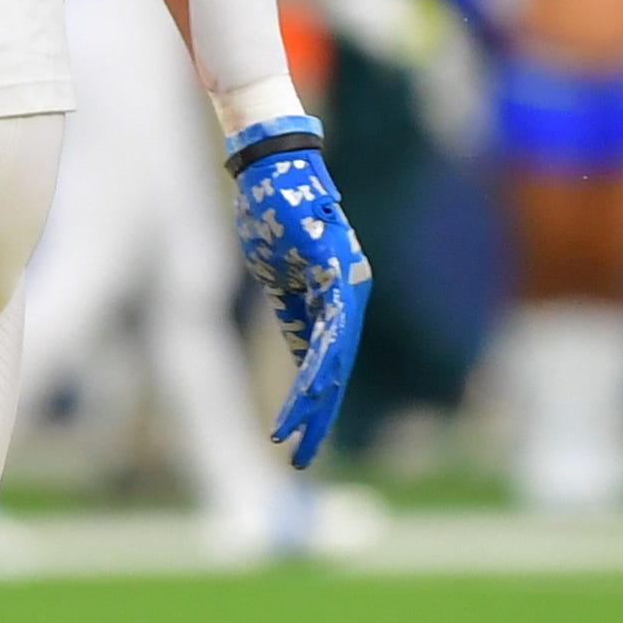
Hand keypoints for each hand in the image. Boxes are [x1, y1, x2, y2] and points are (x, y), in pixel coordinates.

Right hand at [228, 116, 371, 467]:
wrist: (274, 164)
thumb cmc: (273, 212)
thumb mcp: (279, 274)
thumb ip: (294, 313)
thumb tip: (304, 357)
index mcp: (336, 296)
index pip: (329, 360)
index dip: (315, 403)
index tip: (299, 438)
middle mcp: (350, 292)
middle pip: (337, 368)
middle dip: (318, 417)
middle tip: (303, 459)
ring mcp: (346, 283)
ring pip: (335, 356)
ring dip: (314, 401)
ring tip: (297, 438)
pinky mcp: (335, 272)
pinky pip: (328, 330)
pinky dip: (315, 365)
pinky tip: (307, 394)